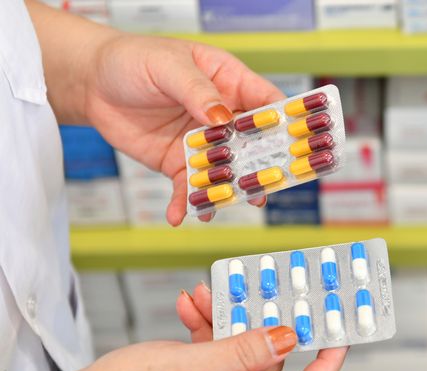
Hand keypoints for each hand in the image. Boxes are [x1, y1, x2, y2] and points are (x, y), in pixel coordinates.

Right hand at [65, 297, 346, 370]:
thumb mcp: (189, 365)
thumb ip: (242, 349)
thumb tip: (288, 337)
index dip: (325, 364)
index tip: (339, 332)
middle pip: (267, 364)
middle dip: (260, 323)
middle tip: (263, 286)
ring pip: (237, 353)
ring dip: (224, 320)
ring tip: (206, 292)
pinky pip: (213, 356)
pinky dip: (205, 330)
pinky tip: (188, 305)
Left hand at [83, 35, 282, 224]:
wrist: (92, 83)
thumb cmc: (134, 60)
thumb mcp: (168, 66)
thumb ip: (197, 91)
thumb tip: (222, 117)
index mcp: (230, 83)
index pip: (266, 103)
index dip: (283, 121)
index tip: (294, 141)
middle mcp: (224, 117)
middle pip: (254, 145)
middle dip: (263, 166)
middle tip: (267, 184)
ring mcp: (203, 143)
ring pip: (225, 171)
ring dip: (228, 190)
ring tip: (226, 204)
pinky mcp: (180, 163)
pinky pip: (189, 187)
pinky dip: (187, 203)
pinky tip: (181, 214)